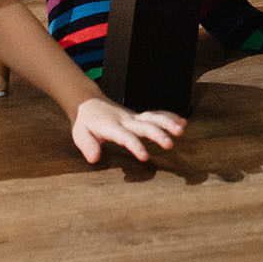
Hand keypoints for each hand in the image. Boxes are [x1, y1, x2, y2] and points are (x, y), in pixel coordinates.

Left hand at [70, 98, 184, 163]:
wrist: (88, 103)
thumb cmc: (85, 123)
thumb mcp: (80, 134)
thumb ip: (87, 146)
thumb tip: (94, 158)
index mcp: (111, 127)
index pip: (125, 137)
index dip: (135, 146)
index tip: (145, 157)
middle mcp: (125, 120)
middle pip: (144, 126)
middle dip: (158, 134)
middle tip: (170, 144)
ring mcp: (133, 117)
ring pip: (153, 117)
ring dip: (167, 122)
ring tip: (181, 129)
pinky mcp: (138, 117)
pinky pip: (155, 114)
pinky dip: (169, 117)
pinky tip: (182, 122)